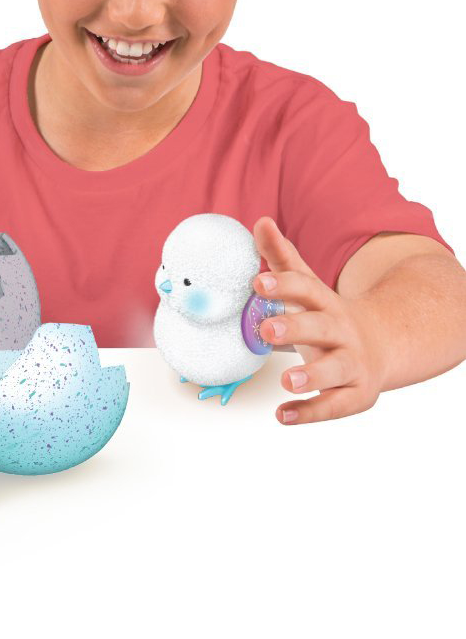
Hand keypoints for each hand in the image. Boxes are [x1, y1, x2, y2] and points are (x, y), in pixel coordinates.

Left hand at [252, 217, 384, 424]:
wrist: (382, 345)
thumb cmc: (328, 315)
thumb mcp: (307, 285)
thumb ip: (281, 257)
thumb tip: (259, 222)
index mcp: (325, 303)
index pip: (305, 289)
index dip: (282, 286)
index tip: (257, 283)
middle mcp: (341, 331)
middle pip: (320, 327)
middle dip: (294, 328)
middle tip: (264, 329)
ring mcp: (351, 363)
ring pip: (335, 369)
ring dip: (312, 375)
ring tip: (286, 380)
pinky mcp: (356, 393)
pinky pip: (335, 405)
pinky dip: (310, 412)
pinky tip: (283, 415)